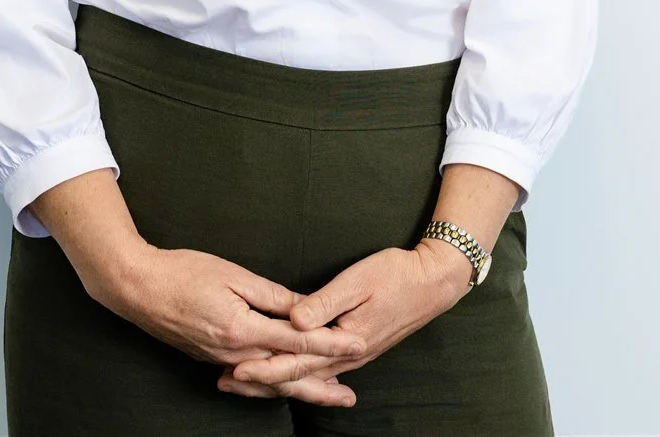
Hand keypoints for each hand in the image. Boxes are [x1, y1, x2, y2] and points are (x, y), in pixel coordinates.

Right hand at [99, 243, 367, 397]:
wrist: (136, 288)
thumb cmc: (183, 272)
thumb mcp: (232, 274)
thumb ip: (271, 295)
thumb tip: (304, 308)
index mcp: (241, 330)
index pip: (296, 341)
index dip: (330, 343)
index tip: (358, 344)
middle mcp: (233, 353)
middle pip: (285, 374)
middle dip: (320, 386)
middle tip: (350, 397)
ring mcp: (220, 360)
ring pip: (268, 381)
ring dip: (299, 389)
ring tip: (327, 396)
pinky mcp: (210, 359)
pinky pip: (249, 378)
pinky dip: (272, 384)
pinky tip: (283, 385)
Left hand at [216, 238, 472, 404]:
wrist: (434, 283)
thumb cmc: (395, 275)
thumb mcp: (357, 281)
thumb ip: (324, 303)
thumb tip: (293, 320)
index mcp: (343, 340)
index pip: (295, 360)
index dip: (263, 367)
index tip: (234, 370)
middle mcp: (348, 356)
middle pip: (298, 376)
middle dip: (261, 380)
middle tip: (226, 383)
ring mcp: (354, 356)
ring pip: (308, 377)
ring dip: (277, 381)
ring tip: (245, 383)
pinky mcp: (358, 349)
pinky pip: (322, 371)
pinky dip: (300, 377)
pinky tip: (288, 380)